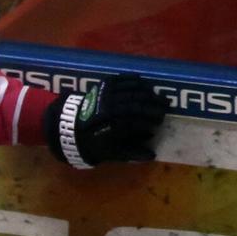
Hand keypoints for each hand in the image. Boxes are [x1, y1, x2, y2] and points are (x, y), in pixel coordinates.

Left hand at [46, 72, 165, 166]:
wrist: (71, 127)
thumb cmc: (94, 142)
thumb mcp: (111, 153)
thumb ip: (132, 154)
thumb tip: (152, 156)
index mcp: (110, 127)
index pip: (136, 122)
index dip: (150, 121)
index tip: (160, 122)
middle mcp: (109, 109)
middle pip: (137, 104)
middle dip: (154, 106)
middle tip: (166, 107)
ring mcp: (106, 95)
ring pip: (132, 91)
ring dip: (148, 93)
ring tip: (158, 97)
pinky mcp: (103, 86)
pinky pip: (122, 79)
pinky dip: (134, 80)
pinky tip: (144, 84)